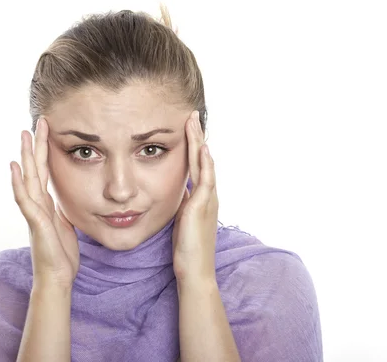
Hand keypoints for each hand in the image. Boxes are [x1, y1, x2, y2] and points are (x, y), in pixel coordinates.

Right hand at [10, 118, 79, 290]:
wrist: (58, 277)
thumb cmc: (61, 253)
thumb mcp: (65, 224)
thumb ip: (60, 209)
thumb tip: (62, 199)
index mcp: (46, 203)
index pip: (45, 171)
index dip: (45, 151)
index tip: (47, 131)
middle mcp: (38, 204)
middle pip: (35, 168)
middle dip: (35, 145)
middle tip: (36, 122)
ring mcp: (34, 212)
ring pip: (28, 178)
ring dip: (25, 156)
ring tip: (23, 135)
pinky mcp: (35, 223)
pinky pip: (25, 200)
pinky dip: (18, 183)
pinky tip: (14, 167)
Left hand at [172, 111, 218, 283]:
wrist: (195, 270)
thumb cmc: (187, 249)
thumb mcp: (182, 220)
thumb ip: (183, 204)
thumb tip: (178, 192)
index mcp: (202, 198)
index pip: (198, 165)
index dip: (193, 145)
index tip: (188, 127)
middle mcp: (209, 196)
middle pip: (203, 159)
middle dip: (197, 136)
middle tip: (192, 115)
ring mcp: (208, 200)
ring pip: (205, 164)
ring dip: (200, 142)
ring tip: (195, 122)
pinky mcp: (202, 207)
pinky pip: (206, 180)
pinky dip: (205, 163)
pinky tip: (202, 148)